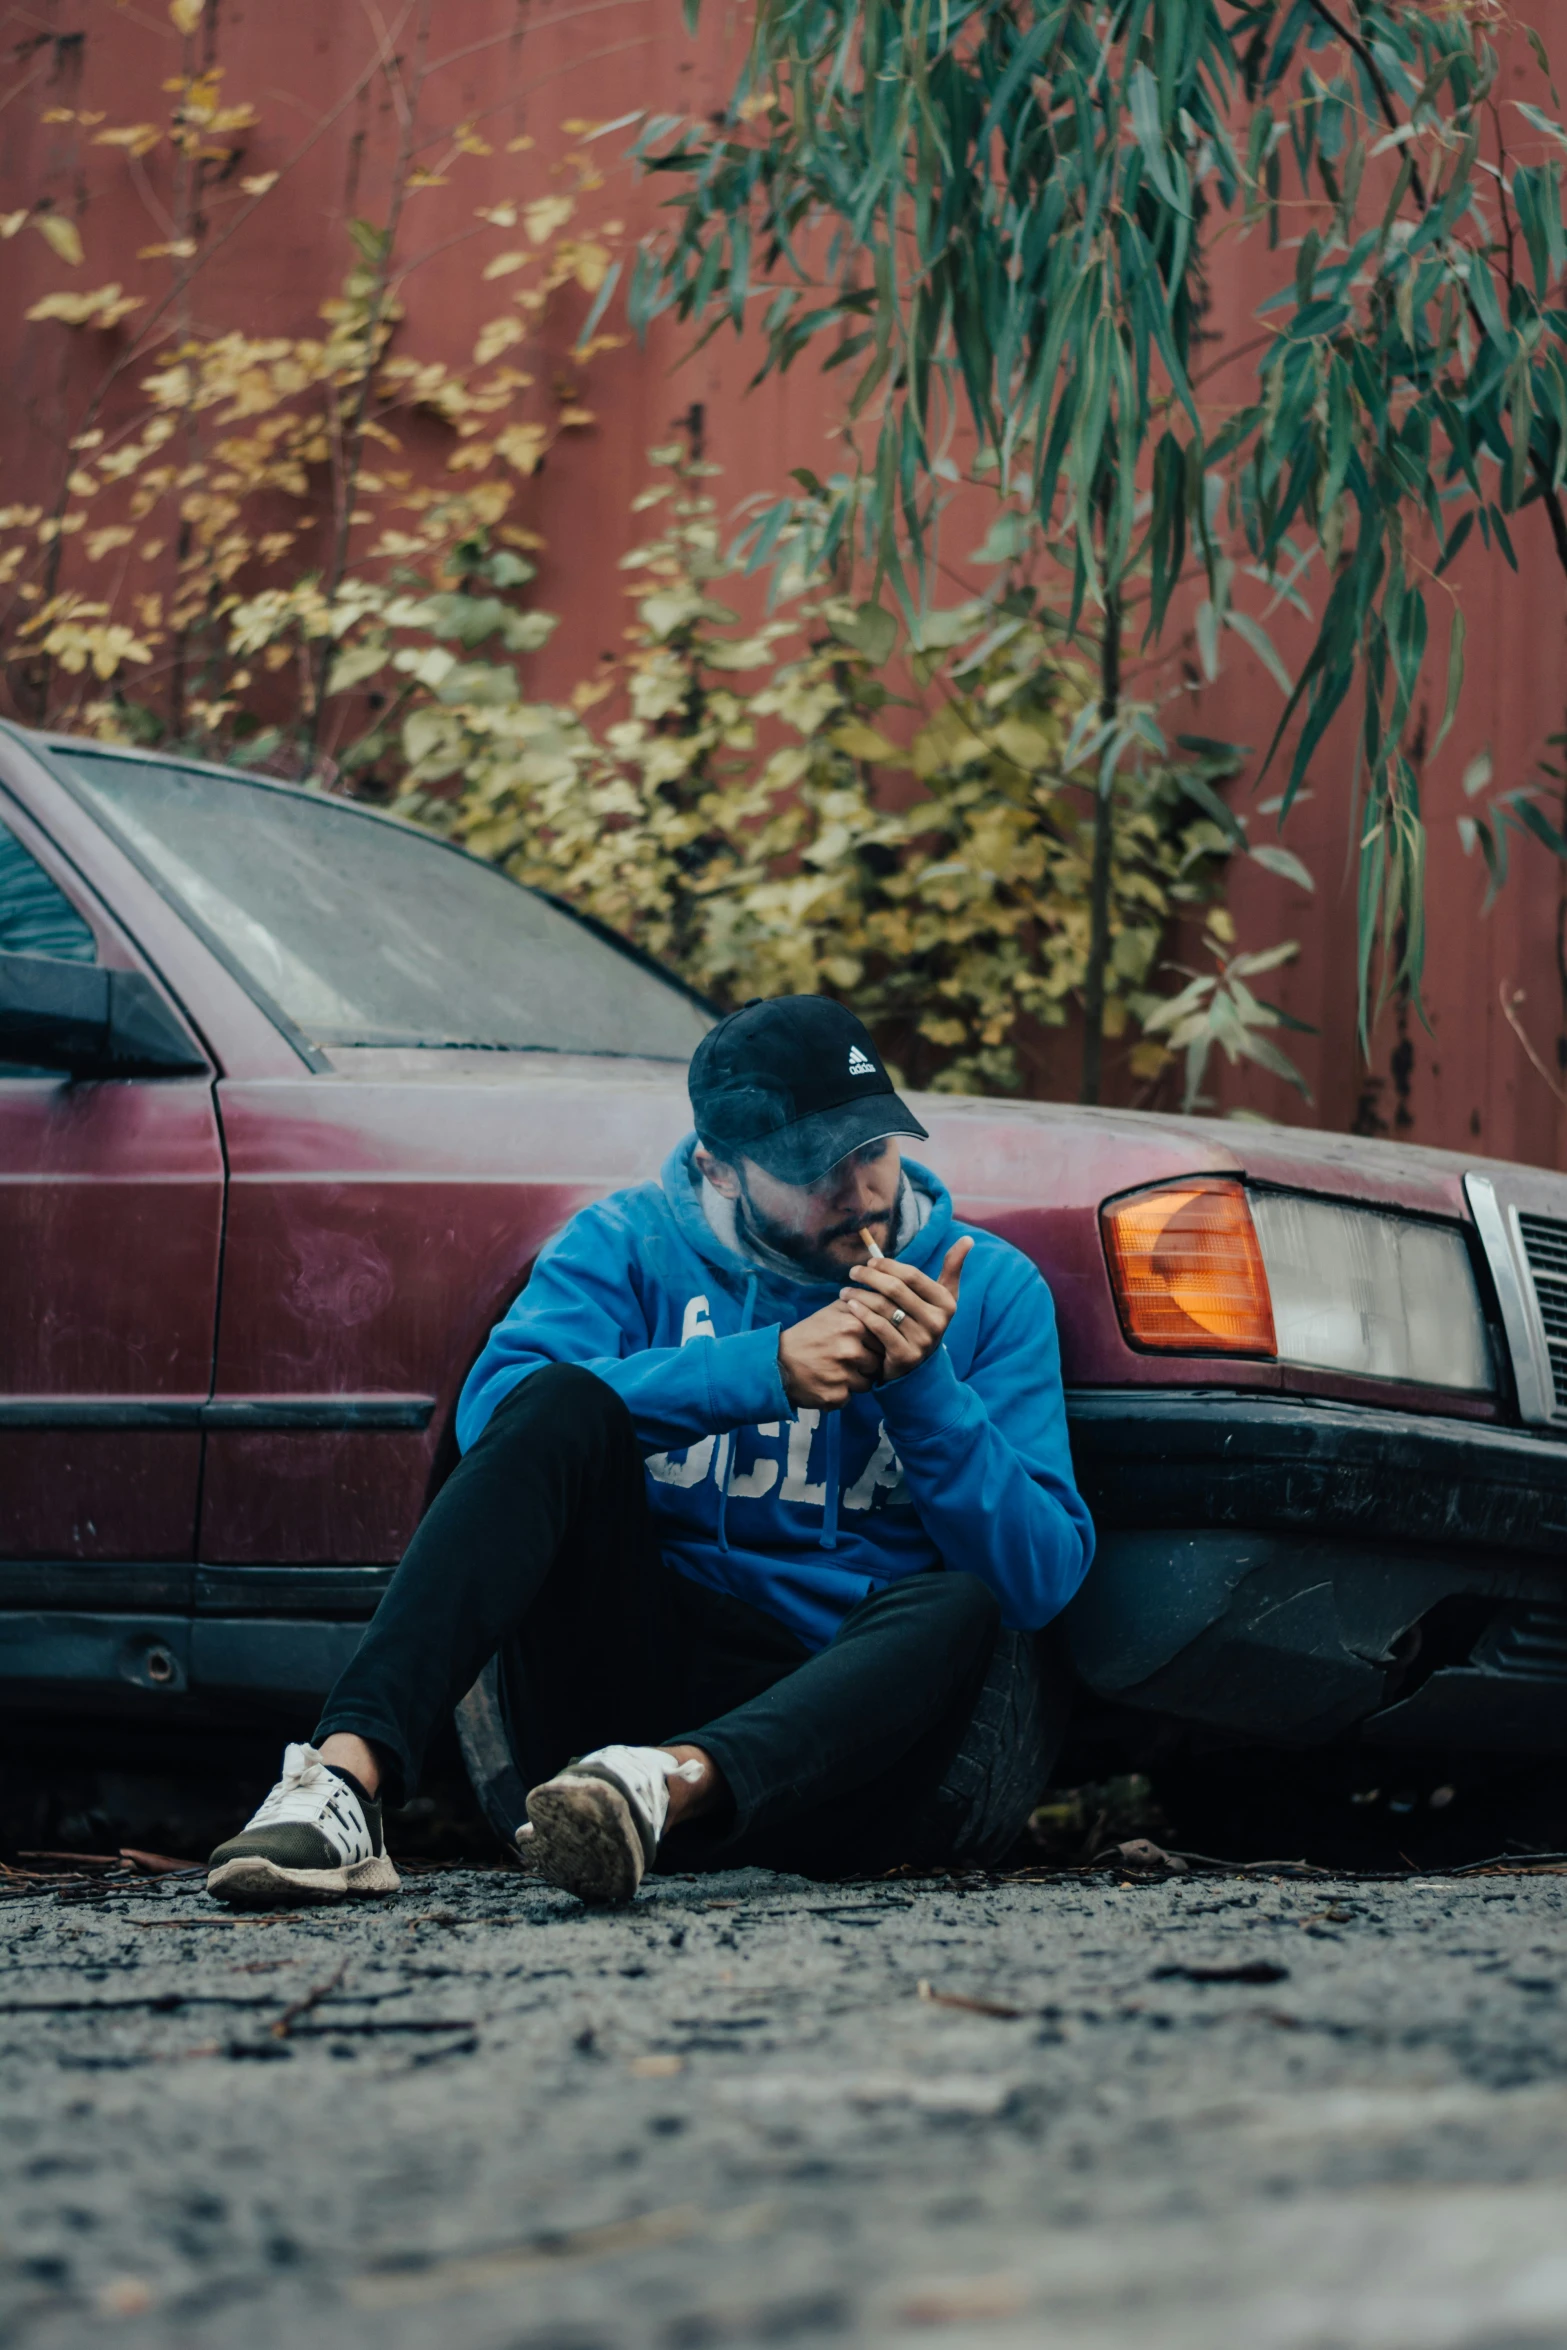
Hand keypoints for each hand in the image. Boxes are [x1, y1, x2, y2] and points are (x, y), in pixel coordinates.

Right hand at [779, 1301, 885, 1410]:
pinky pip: (850, 1398)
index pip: (884, 1339)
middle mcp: (852, 1351)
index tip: (862, 1346)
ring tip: (837, 1372)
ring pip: (867, 1383)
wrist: (776, 1362)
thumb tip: (882, 1301)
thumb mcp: (830, 1311)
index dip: (875, 1344)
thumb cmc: (807, 1335)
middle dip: (867, 1363)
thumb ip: (858, 1304)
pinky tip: (827, 1383)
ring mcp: (844, 1375)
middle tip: (848, 1361)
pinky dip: (841, 1393)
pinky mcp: (836, 1396)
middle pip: (878, 1363)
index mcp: (854, 1326)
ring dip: (856, 1380)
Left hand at [837, 1237, 973, 1382]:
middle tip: (853, 1271)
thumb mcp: (943, 1297)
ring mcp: (921, 1340)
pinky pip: (878, 1327)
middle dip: (870, 1277)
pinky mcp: (904, 1356)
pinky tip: (849, 1306)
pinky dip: (861, 1313)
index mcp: (946, 1303)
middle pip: (896, 1290)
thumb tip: (967, 1238)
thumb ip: (952, 1268)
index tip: (870, 1261)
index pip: (912, 1276)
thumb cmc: (926, 1321)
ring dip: (860, 1295)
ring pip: (884, 1308)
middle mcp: (938, 1322)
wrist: (920, 1367)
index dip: (888, 1266)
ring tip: (845, 1290)